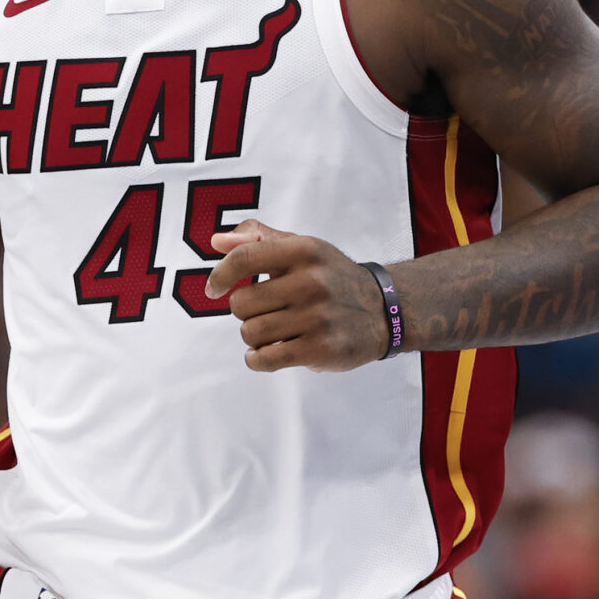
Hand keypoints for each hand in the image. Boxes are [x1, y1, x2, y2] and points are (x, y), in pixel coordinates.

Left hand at [205, 220, 390, 372]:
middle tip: (266, 311)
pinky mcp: (320, 350)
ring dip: (253, 337)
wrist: (384, 311)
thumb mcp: (303, 247)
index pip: (245, 258)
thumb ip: (258, 239)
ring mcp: (317, 317)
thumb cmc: (332, 277)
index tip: (213, 289)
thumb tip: (216, 242)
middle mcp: (311, 282)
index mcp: (304, 250)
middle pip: (241, 303)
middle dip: (245, 311)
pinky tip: (268, 352)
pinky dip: (257, 359)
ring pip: (250, 333)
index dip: (220, 275)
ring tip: (274, 331)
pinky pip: (264, 359)